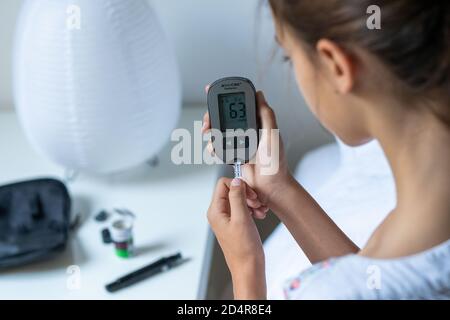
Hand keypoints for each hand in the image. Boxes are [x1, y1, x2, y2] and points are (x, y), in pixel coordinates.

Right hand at [202, 89, 291, 206]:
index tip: (213, 91)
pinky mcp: (233, 152)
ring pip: (219, 130)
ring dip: (210, 132)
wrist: (269, 186)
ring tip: (208, 136)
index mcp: (258, 122)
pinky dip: (213, 147)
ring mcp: (239, 141)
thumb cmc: (275, 163)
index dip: (227, 97)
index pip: (240, 104)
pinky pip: (218, 146)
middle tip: (207, 122)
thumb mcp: (273, 135)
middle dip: (212, 116)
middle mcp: (247, 129)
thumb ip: (266, 115)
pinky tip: (214, 150)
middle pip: (224, 116)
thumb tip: (260, 94)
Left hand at [207, 177, 265, 298]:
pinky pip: (242, 208)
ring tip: (259, 211)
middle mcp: (219, 213)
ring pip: (239, 199)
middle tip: (257, 203)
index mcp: (215, 211)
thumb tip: (236, 180)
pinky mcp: (235, 223)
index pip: (223, 184)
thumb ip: (237, 197)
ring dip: (251, 201)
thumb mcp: (242, 218)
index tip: (250, 194)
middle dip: (247, 194)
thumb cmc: (244, 250)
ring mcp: (226, 219)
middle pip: (231, 190)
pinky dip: (252, 209)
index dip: (239, 186)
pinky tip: (259, 215)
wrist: (249, 269)